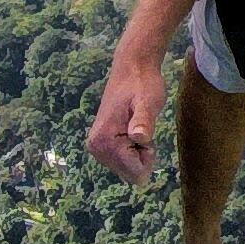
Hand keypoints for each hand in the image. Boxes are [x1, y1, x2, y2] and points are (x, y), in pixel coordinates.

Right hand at [88, 51, 164, 182]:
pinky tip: (131, 128)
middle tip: (141, 127)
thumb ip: (143, 120)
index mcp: (104, 141)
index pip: (135, 172)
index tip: (144, 130)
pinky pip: (124, 161)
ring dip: (138, 151)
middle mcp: (96, 148)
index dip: (147, 154)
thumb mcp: (148, 101)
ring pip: (128, 168)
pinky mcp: (101, 145)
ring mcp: (97, 148)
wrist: (132, 69)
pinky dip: (133, 148)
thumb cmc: (142, 84)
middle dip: (142, 154)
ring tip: (136, 125)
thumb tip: (139, 137)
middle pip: (130, 174)